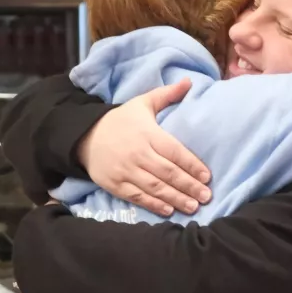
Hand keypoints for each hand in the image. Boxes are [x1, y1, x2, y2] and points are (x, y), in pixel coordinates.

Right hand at [76, 80, 211, 216]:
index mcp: (147, 133)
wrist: (85, 135)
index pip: (174, 151)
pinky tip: (169, 211)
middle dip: (189, 186)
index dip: (191, 165)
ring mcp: (125, 171)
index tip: (207, 176)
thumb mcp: (142, 103)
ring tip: (193, 206)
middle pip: (167, 172)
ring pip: (155, 188)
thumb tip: (189, 81)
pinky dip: (154, 205)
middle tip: (206, 196)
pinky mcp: (115, 184)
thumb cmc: (120, 120)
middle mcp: (138, 153)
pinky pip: (138, 197)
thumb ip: (166, 95)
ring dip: (176, 198)